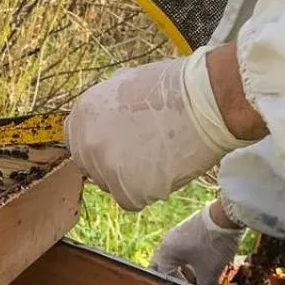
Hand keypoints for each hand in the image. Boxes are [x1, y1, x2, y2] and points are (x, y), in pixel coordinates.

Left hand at [64, 47, 255, 210]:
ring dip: (132, 179)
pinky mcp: (128, 190)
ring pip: (112, 186)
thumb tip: (101, 122)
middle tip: (145, 154)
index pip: (77, 143)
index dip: (98, 146)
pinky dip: (148, 192)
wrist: (206, 100)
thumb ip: (105, 108)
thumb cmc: (175, 87)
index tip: (117, 147)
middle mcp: (88, 142)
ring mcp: (106, 168)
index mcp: (83, 113)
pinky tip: (166, 171)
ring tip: (160, 156)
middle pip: (92, 168)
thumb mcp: (126, 84)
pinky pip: (131, 200)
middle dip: (114, 165)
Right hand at [150, 203, 242, 284]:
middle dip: (174, 278)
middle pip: (163, 266)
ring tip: (198, 278)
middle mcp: (167, 242)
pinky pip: (182, 249)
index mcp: (165, 252)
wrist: (227, 215)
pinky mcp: (187, 229)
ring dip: (183, 270)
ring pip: (174, 258)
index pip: (165, 277)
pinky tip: (203, 264)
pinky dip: (189, 260)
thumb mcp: (210, 271)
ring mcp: (176, 234)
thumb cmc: (214, 243)